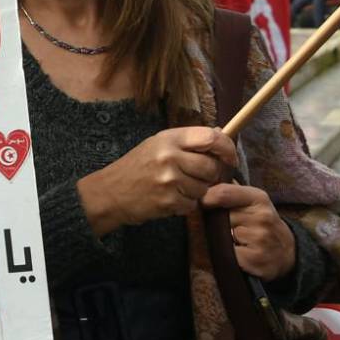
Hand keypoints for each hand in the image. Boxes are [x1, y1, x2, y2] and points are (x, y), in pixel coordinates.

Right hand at [78, 126, 237, 235]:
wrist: (109, 192)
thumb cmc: (136, 167)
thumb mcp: (158, 145)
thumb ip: (188, 141)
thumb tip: (220, 134)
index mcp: (169, 138)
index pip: (211, 138)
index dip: (227, 148)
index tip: (230, 158)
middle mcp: (169, 156)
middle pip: (211, 167)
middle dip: (210, 175)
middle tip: (197, 176)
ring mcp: (168, 180)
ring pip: (204, 188)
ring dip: (196, 191)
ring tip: (177, 187)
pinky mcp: (168, 201)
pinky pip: (192, 204)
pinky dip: (185, 205)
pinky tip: (170, 198)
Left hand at [201, 181, 296, 279]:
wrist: (286, 250)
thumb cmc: (261, 222)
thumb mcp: (253, 200)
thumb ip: (231, 190)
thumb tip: (205, 182)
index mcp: (258, 198)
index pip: (224, 193)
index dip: (207, 198)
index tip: (201, 203)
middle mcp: (263, 216)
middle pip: (222, 217)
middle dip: (220, 222)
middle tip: (232, 226)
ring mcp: (261, 238)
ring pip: (225, 235)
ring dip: (226, 239)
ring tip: (240, 239)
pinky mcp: (257, 258)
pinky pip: (230, 253)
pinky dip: (232, 254)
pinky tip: (243, 252)